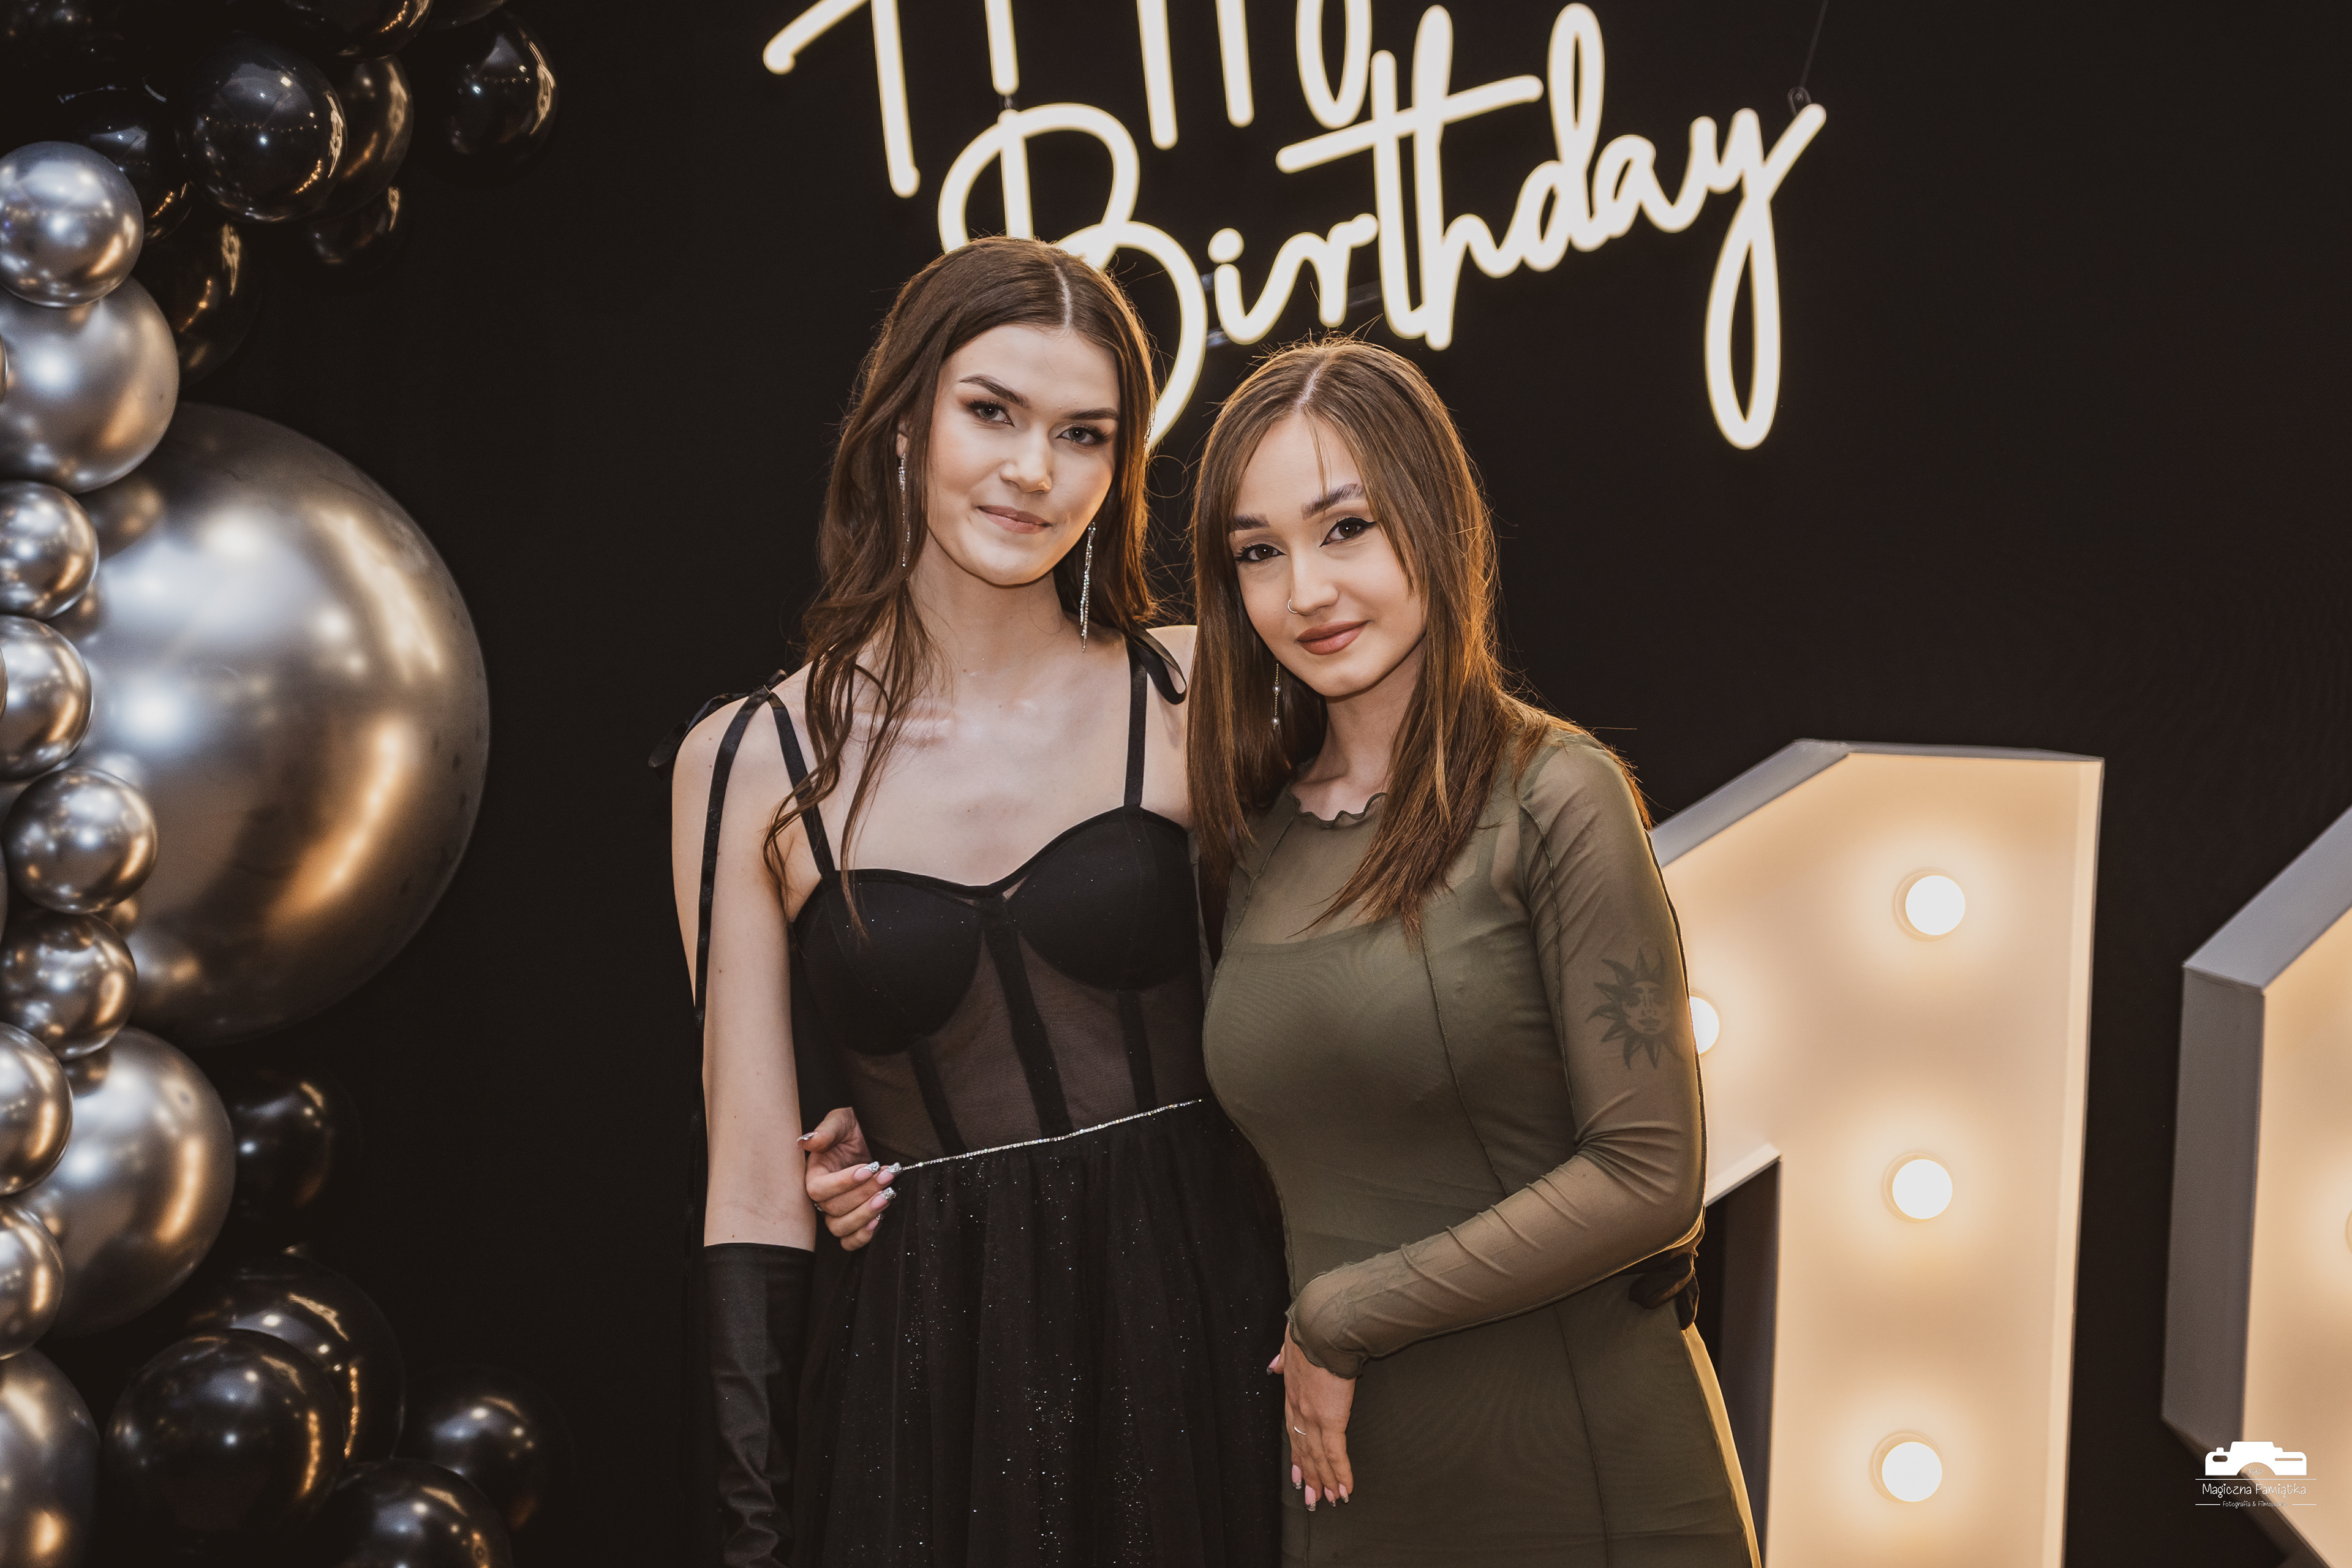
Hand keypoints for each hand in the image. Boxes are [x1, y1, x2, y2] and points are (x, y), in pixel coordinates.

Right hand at [801, 1106, 892, 1250]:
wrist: (874, 1139)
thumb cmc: (854, 1128)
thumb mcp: (842, 1121)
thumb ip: (827, 1130)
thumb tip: (808, 1141)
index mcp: (815, 1174)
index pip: (818, 1189)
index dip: (843, 1183)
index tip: (869, 1169)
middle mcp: (824, 1196)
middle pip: (833, 1209)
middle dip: (864, 1193)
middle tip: (888, 1176)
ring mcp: (837, 1211)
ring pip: (840, 1228)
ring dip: (866, 1214)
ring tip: (888, 1195)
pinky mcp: (853, 1221)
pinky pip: (849, 1241)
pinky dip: (863, 1236)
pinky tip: (881, 1219)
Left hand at [1268, 1321, 1354, 1508]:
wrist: (1322, 1328)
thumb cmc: (1310, 1332)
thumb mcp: (1289, 1346)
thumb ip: (1282, 1359)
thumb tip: (1273, 1366)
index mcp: (1292, 1394)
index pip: (1293, 1431)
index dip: (1297, 1454)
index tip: (1299, 1473)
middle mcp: (1300, 1410)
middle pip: (1304, 1450)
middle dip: (1310, 1475)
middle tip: (1314, 1498)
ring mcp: (1313, 1417)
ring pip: (1318, 1457)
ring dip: (1325, 1481)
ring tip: (1330, 1500)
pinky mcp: (1331, 1419)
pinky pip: (1336, 1453)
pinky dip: (1341, 1473)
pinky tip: (1346, 1489)